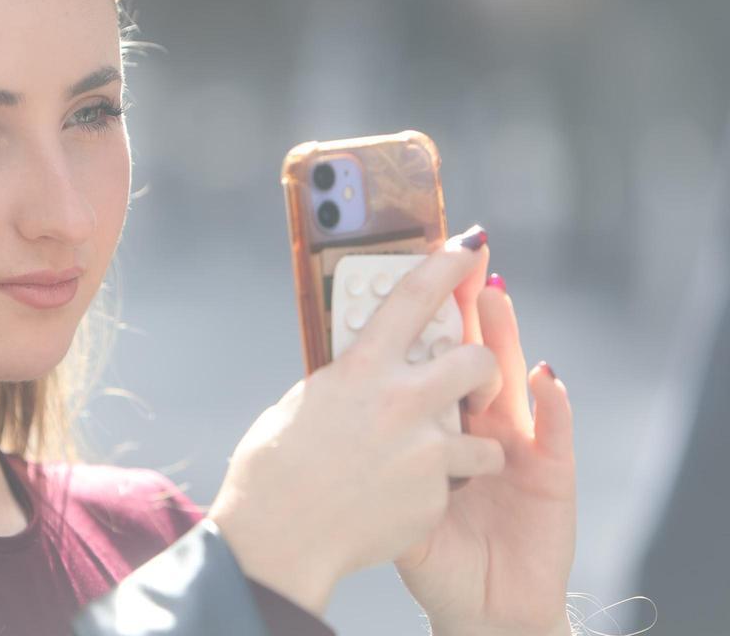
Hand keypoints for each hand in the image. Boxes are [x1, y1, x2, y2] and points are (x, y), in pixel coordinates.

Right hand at [207, 228, 506, 617]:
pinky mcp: (434, 496)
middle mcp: (400, 401)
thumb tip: (362, 376)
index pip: (414, 299)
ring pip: (483, 433)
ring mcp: (424, 451)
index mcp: (361, 370)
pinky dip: (441, 490)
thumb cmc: (272, 469)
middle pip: (475, 360)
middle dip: (483, 366)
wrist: (279, 538)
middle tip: (472, 379)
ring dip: (470, 445)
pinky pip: (458, 483)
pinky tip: (404, 501)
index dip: (446, 266)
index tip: (469, 247)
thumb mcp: (303, 406)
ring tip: (442, 460)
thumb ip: (345, 386)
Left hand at [394, 252, 576, 635]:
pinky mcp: (551, 476)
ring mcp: (517, 443)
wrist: (475, 604)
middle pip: (469, 353)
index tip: (404, 268)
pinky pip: (553, 436)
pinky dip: (552, 405)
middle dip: (463, 309)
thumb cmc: (428, 546)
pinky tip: (546, 379)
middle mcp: (478, 421)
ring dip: (503, 336)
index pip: (429, 354)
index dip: (424, 312)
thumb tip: (312, 408)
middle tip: (453, 265)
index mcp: (434, 420)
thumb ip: (364, 449)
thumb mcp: (384, 493)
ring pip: (511, 379)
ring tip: (494, 295)